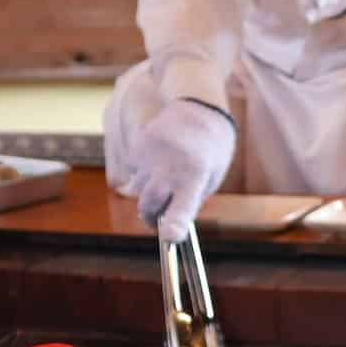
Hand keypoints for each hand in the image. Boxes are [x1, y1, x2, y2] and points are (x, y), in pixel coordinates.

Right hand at [124, 98, 236, 242]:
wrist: (199, 110)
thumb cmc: (211, 151)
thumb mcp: (210, 179)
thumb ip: (188, 200)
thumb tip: (166, 223)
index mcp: (195, 175)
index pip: (183, 205)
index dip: (175, 224)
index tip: (170, 236)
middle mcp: (170, 165)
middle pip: (149, 204)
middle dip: (151, 216)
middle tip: (160, 218)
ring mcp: (150, 155)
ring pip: (138, 189)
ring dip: (148, 191)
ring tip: (168, 173)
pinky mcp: (138, 146)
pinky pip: (134, 171)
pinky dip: (144, 173)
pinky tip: (160, 159)